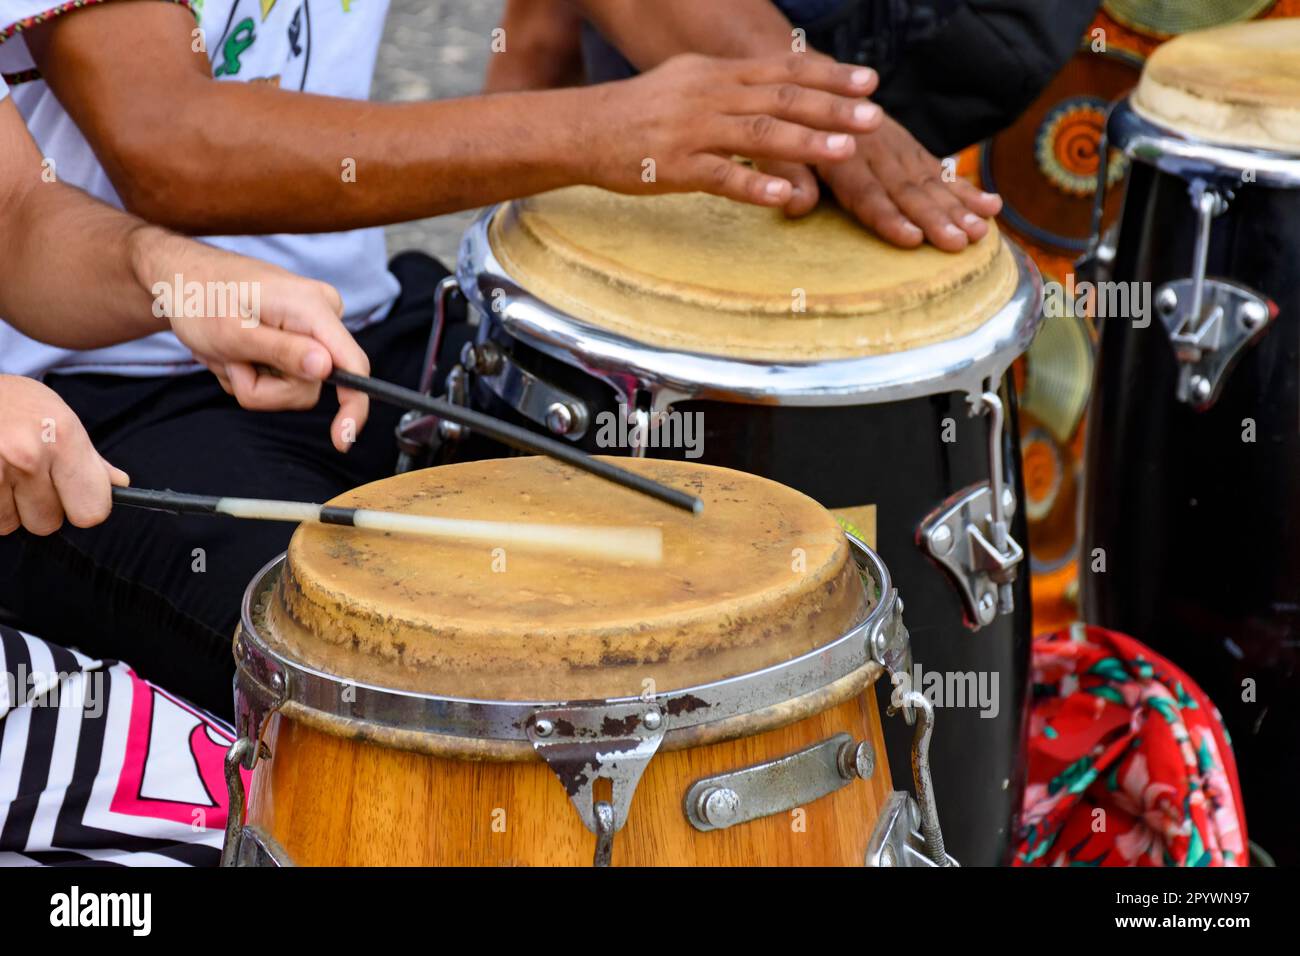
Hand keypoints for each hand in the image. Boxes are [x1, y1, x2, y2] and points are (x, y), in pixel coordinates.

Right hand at [0, 375, 129, 535]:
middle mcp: (29, 456)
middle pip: (47, 523)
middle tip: (29, 480)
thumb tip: (120, 484)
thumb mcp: (59, 417)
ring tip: (4, 473)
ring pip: (11, 524)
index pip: (91, 510)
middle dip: (39, 509)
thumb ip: (88, 457)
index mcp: (64, 438)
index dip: (83, 508)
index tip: (74, 497)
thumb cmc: (17, 404)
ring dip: (8, 507)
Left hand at [131, 228, 370, 451]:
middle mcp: (322, 315)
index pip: (353, 364)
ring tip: (230, 355)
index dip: (354, 406)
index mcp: (312, 307)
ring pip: (296, 387)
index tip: (342, 440)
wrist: (184, 278)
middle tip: (231, 364)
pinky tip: (236, 353)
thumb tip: (327, 369)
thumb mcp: (232, 332)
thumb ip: (282, 351)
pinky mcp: (301, 339)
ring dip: (256, 382)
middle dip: (266, 389)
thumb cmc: (201, 298)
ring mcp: (312, 328)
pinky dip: (255, 374)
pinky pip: (286, 378)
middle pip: (313, 385)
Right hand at [588, 53, 882, 205]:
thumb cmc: (640, 113)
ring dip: (805, 143)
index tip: (870, 81)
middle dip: (832, 108)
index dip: (829, 75)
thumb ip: (734, 88)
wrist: (582, 129)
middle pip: (781, 98)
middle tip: (875, 117)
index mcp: (717, 74)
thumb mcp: (689, 85)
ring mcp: (693, 131)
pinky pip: (721, 177)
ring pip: (758, 133)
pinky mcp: (676, 167)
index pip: (783, 70)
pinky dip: (755, 185)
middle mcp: (710, 95)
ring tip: (845, 153)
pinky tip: (785, 195)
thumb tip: (777, 89)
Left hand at [762, 113, 1002, 251]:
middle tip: (958, 243)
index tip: (912, 239)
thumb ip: (788, 178)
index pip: (866, 192)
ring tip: (981, 232)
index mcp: (839, 157)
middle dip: (935, 218)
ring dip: (958, 208)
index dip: (888, 217)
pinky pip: (940, 170)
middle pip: (906, 189)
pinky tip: (992, 206)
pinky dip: (966, 189)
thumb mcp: (774, 152)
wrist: (813, 86)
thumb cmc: (787, 133)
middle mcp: (874, 152)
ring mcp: (897, 148)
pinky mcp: (910, 148)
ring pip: (930, 180)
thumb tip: (797, 206)